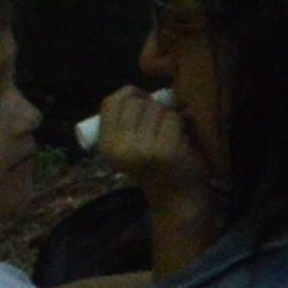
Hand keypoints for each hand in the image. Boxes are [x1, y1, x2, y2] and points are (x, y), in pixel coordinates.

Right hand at [91, 83, 212, 196]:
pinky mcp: (166, 149)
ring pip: (158, 108)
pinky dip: (181, 125)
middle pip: (136, 101)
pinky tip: (179, 143)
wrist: (175, 197)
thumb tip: (132, 91)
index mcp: (106, 146)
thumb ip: (123, 122)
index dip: (130, 95)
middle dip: (152, 106)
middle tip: (159, 126)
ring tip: (168, 137)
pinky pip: (175, 118)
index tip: (142, 104)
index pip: (111, 102)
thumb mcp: (127, 146)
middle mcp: (120, 148)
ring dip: (168, 117)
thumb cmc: (153, 165)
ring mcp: (143, 149)